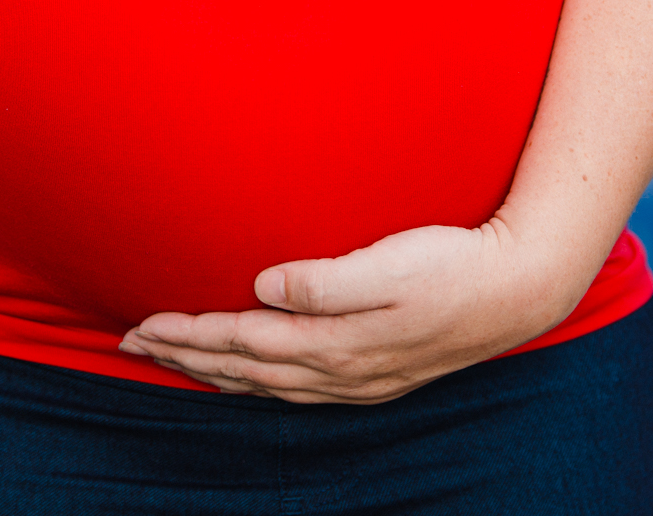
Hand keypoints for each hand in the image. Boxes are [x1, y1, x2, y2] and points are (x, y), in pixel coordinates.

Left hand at [117, 220, 590, 403]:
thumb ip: (323, 280)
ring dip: (214, 371)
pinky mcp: (374, 374)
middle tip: (131, 343)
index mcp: (335, 341)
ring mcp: (358, 378)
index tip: (139, 323)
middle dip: (184, 355)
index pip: (240, 341)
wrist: (520, 289)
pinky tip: (248, 375)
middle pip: (243, 368)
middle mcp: (339, 370)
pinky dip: (257, 382)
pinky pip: (295, 389)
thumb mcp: (390, 263)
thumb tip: (263, 283)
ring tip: (174, 359)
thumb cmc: (455, 264)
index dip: (186, 334)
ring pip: (266, 384)